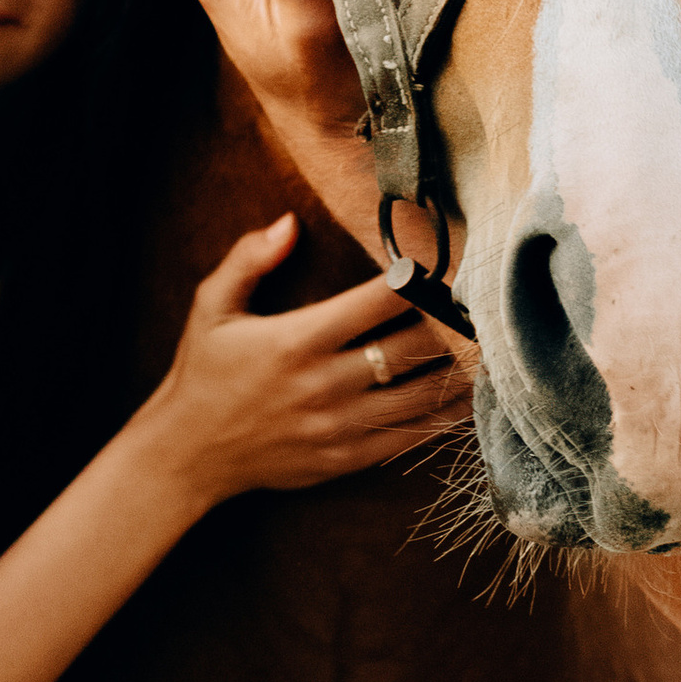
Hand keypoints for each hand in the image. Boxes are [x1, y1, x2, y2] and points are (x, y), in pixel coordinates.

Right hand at [137, 212, 463, 509]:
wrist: (186, 452)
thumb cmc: (202, 371)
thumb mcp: (210, 306)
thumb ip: (248, 259)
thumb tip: (289, 223)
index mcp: (296, 341)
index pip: (375, 303)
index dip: (417, 280)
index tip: (447, 261)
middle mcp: (323, 384)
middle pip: (409, 350)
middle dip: (452, 326)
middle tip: (487, 305)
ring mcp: (337, 426)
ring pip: (418, 398)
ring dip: (460, 374)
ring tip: (494, 351)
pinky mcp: (343, 458)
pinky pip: (406, 439)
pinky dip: (441, 420)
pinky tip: (468, 401)